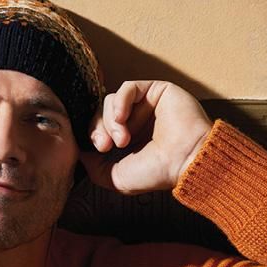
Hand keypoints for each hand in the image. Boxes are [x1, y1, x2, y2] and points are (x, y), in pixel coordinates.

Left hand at [79, 81, 212, 194]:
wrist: (185, 161)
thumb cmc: (158, 172)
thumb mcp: (117, 178)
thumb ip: (95, 168)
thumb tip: (81, 154)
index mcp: (130, 139)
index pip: (100, 127)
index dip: (93, 135)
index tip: (100, 150)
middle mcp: (138, 121)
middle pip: (103, 112)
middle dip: (99, 128)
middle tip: (106, 146)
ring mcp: (148, 105)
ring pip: (113, 100)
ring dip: (111, 120)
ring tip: (122, 139)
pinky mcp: (158, 91)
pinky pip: (129, 87)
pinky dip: (120, 102)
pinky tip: (122, 118)